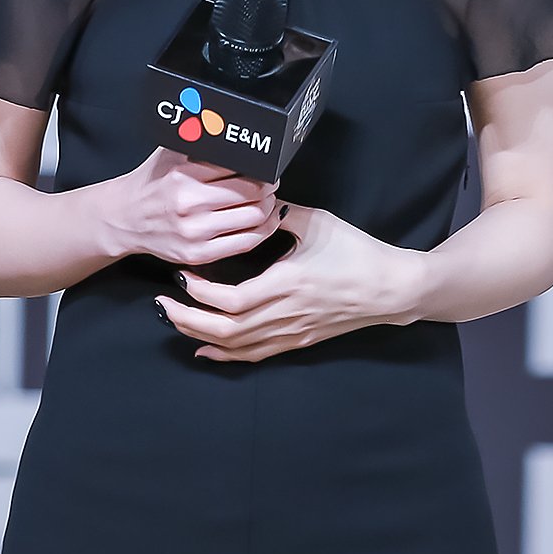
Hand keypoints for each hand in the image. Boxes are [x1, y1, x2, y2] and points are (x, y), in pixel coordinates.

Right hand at [107, 148, 280, 266]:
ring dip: (269, 208)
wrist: (123, 218)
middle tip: (270, 184)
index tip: (266, 168)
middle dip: (268, 187)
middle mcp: (188, 203)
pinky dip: (263, 231)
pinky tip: (265, 222)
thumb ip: (198, 142)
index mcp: (183, 174)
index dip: (260, 168)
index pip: (239, 167)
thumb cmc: (150, 184)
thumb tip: (229, 127)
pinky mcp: (198, 253)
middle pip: (252, 192)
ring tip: (268, 201)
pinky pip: (245, 243)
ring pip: (254, 217)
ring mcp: (194, 232)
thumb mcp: (169, 153)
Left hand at [156, 203, 420, 360]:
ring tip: (174, 322)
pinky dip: (226, 354)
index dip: (201, 292)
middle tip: (161, 304)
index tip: (181, 276)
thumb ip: (283, 213)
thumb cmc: (358, 252)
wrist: (392, 289)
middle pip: (226, 329)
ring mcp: (293, 332)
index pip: (233, 299)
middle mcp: (287, 314)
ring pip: (237, 346)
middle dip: (188, 319)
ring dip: (200, 336)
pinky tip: (204, 350)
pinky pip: (256, 354)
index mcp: (289, 283)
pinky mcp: (299, 341)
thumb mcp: (319, 222)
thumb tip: (255, 199)